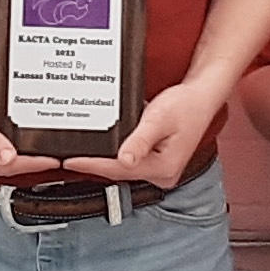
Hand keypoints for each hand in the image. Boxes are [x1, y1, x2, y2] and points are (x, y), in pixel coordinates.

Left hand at [67, 76, 223, 188]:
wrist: (202, 96)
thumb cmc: (186, 105)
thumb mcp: (158, 119)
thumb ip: (140, 140)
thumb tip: (124, 159)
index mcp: (163, 168)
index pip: (119, 169)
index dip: (91, 165)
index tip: (69, 161)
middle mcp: (163, 174)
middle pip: (120, 172)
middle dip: (95, 164)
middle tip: (67, 159)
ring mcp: (161, 170)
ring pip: (125, 168)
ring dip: (104, 161)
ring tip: (79, 155)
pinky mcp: (158, 161)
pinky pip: (132, 161)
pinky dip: (117, 155)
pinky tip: (104, 149)